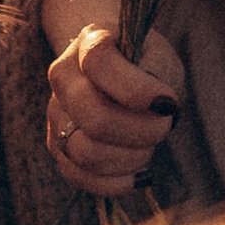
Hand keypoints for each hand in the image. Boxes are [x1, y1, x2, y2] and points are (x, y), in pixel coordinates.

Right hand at [47, 16, 186, 195]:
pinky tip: (140, 172)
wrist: (116, 68)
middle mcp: (63, 77)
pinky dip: (117, 182)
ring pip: (86, 153)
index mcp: (88, 43)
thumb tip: (159, 105)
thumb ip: (158, 70)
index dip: (137, 90)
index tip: (169, 103)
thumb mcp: (159, 54)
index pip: (100, 64)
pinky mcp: (58, 147)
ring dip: (131, 158)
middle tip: (166, 126)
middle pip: (95, 118)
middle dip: (143, 131)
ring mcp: (55, 114)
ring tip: (149, 146)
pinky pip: (81, 178)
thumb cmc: (143, 62)